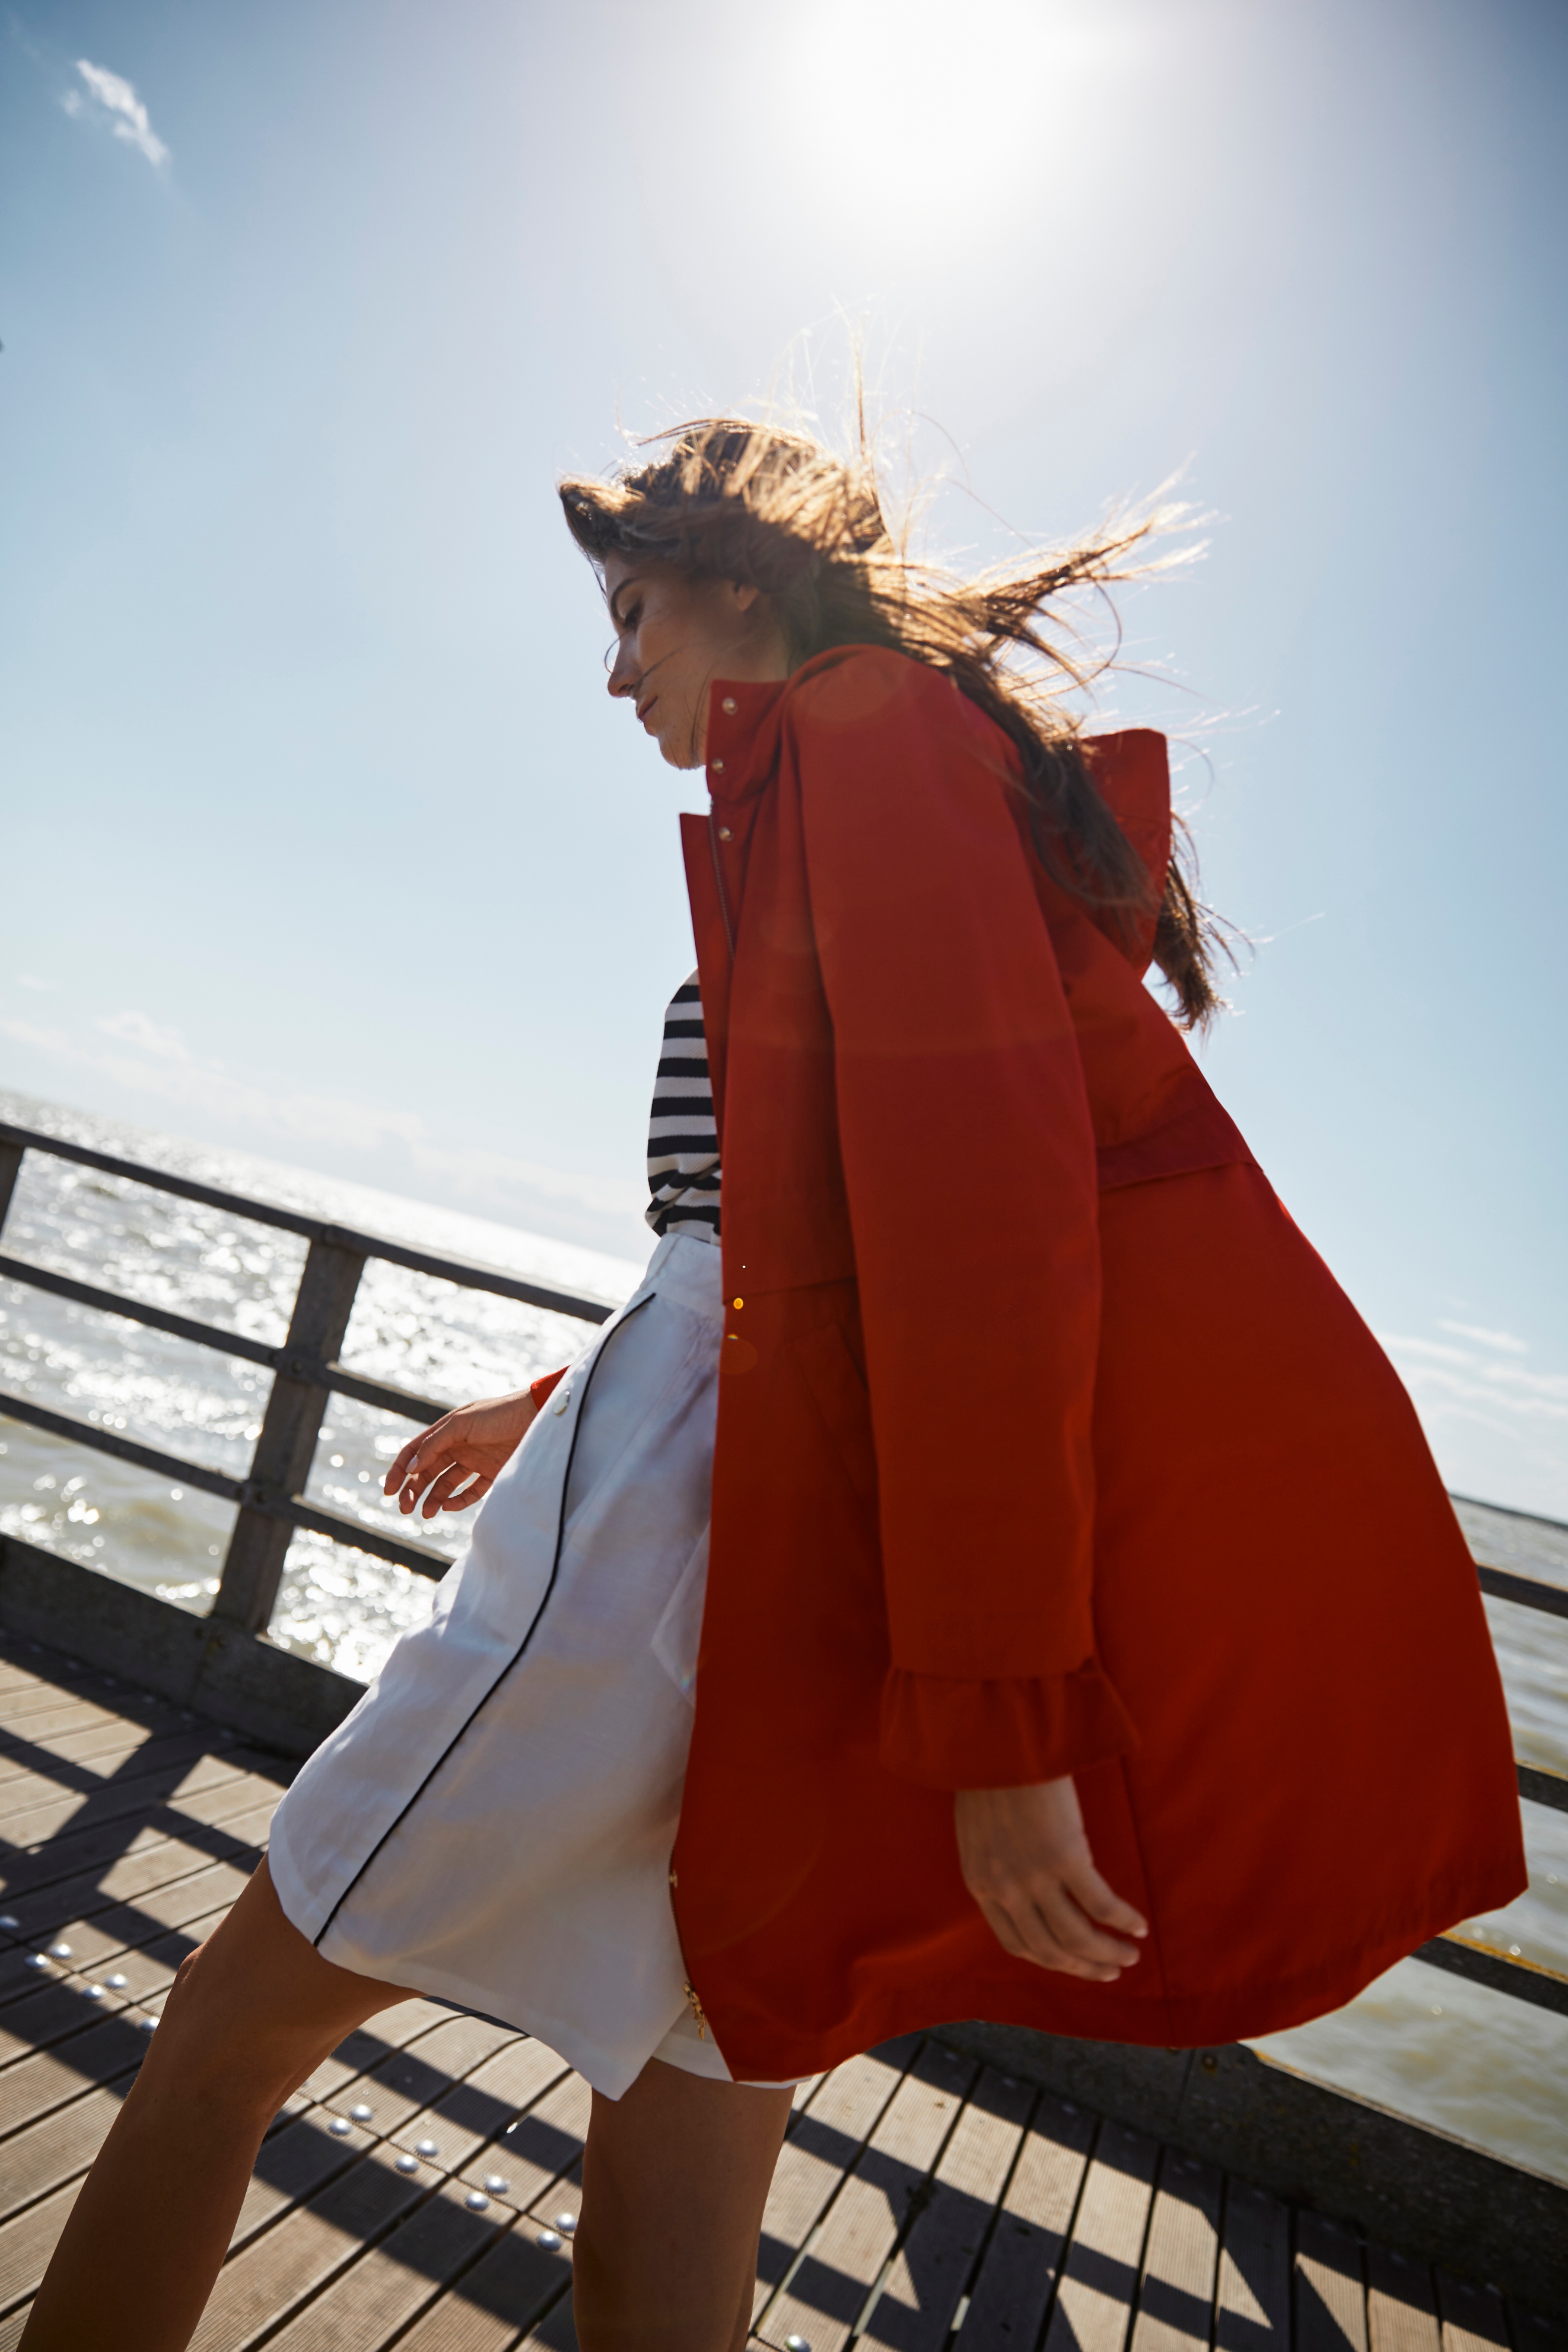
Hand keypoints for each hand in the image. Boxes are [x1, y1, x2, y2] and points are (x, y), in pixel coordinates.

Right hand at [383, 1391, 539, 1519]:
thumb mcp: (462, 1423)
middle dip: (413, 1490)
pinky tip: (448, 1506)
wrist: (536, 1416)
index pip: (415, 1452)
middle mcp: (457, 1446)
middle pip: (427, 1472)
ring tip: (426, 1513)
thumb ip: (435, 1443)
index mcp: (446, 1432)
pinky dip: (458, 1501)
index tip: (390, 1491)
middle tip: (405, 1509)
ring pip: (446, 1484)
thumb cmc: (498, 1414)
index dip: (400, 1471)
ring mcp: (474, 1460)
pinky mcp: (492, 1472)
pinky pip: (470, 1491)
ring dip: (432, 1499)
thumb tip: (412, 1466)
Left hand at [954, 1778, 1147, 1981]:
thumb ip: (999, 1863)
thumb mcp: (980, 1832)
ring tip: (1130, 1955)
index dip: (1051, 1959)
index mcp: (981, 1884)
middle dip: (1084, 1967)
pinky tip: (1139, 1924)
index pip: (1017, 1943)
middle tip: (1112, 1971)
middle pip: (1050, 1950)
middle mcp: (1005, 1889)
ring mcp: (1034, 1876)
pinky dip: (1123, 1920)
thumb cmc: (991, 1773)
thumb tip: (1029, 1885)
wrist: (997, 1737)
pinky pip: (1101, 1904)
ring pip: (1077, 1937)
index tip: (1076, 1962)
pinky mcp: (1065, 1856)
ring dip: (1107, 1953)